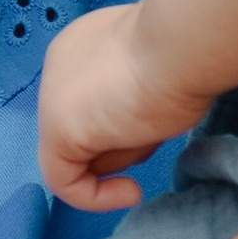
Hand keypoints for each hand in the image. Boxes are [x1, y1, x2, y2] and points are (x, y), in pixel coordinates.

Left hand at [35, 2, 207, 208]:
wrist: (185, 41)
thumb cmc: (185, 49)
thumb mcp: (158, 72)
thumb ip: (137, 92)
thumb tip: (134, 124)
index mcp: (84, 46)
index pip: (95, 100)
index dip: (124, 125)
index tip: (156, 128)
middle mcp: (60, 67)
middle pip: (87, 127)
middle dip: (124, 141)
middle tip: (156, 130)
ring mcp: (53, 96)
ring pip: (82, 151)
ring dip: (123, 154)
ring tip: (152, 131)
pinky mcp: (57, 129)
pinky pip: (63, 180)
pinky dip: (94, 197)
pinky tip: (130, 193)